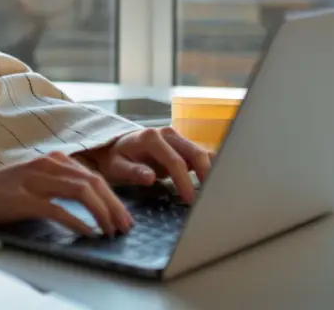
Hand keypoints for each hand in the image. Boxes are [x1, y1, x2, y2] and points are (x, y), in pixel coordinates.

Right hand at [0, 152, 133, 236]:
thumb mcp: (34, 178)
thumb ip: (58, 183)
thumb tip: (89, 202)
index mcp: (51, 159)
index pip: (93, 176)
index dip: (113, 197)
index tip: (123, 216)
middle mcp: (46, 164)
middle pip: (93, 182)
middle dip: (115, 206)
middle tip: (125, 226)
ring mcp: (35, 180)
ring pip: (81, 191)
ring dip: (102, 213)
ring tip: (111, 230)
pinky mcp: (24, 199)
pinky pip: (58, 209)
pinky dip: (77, 222)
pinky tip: (87, 232)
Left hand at [78, 127, 212, 203]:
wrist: (117, 148)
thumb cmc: (117, 160)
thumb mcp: (117, 167)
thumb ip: (133, 172)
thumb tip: (150, 177)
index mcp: (151, 138)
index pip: (175, 161)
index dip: (185, 182)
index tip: (191, 200)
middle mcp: (167, 133)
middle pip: (195, 153)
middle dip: (206, 176)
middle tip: (210, 199)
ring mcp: (177, 137)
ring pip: (202, 153)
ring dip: (211, 172)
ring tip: (216, 193)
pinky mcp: (183, 145)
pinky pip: (201, 155)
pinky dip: (210, 168)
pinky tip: (216, 184)